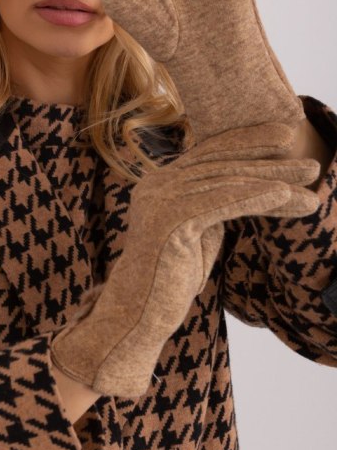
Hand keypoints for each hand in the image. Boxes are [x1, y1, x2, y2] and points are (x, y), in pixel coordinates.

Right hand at [50, 123, 320, 396]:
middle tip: (312, 163)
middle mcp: (157, 182)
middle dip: (269, 160)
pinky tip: (282, 194)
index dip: (248, 141)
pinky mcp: (166, 219)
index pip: (210, 152)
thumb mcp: (200, 232)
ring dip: (273, 180)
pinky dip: (253, 196)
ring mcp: (158, 198)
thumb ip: (214, 206)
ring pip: (225, 181)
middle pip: (221, 163)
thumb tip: (251, 189)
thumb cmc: (170, 278)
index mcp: (162, 181)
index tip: (285, 136)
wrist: (138, 313)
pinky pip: (218, 201)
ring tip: (310, 179)